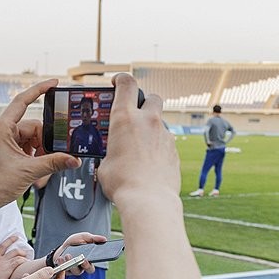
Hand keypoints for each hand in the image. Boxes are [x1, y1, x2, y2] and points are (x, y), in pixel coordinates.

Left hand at [0, 79, 79, 207]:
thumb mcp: (29, 171)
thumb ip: (54, 163)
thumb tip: (74, 159)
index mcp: (2, 127)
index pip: (23, 100)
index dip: (40, 89)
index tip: (55, 83)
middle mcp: (0, 129)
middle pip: (33, 127)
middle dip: (45, 144)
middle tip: (52, 159)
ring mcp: (1, 139)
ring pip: (30, 139)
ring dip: (39, 153)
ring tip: (40, 171)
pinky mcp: (3, 149)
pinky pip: (24, 147)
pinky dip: (32, 157)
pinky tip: (34, 170)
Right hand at [0, 234, 26, 278]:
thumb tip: (1, 275)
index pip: (2, 246)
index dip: (9, 240)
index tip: (15, 237)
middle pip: (12, 249)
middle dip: (20, 249)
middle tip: (25, 252)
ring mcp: (4, 263)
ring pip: (17, 253)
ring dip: (24, 255)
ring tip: (27, 260)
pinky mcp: (8, 268)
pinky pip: (19, 260)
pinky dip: (24, 261)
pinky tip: (27, 264)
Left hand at [51, 232, 107, 275]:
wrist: (62, 247)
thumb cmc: (74, 243)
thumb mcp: (83, 237)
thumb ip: (93, 238)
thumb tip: (104, 239)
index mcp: (90, 260)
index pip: (98, 262)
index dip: (98, 262)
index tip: (97, 257)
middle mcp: (83, 267)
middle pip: (88, 269)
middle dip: (86, 265)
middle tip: (84, 259)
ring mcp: (74, 269)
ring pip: (75, 270)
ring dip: (72, 262)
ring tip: (68, 255)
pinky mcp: (65, 270)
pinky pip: (64, 269)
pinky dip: (62, 263)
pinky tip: (60, 258)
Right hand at [97, 73, 176, 208]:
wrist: (148, 200)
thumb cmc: (122, 182)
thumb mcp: (104, 163)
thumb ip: (110, 151)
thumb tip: (114, 157)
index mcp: (125, 118)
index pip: (126, 83)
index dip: (121, 79)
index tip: (117, 83)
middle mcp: (148, 121)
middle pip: (151, 97)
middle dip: (144, 101)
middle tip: (135, 114)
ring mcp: (164, 134)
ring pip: (160, 121)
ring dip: (152, 128)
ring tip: (141, 146)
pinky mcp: (174, 149)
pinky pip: (166, 140)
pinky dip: (159, 146)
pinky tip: (150, 162)